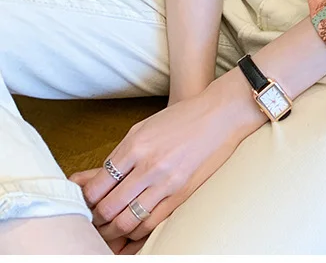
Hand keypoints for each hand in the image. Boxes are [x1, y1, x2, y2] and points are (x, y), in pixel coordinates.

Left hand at [69, 70, 262, 242]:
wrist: (221, 114)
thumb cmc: (182, 118)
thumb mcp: (145, 127)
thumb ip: (120, 153)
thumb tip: (94, 178)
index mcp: (135, 145)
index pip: (97, 186)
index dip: (86, 201)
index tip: (85, 204)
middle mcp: (148, 165)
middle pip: (108, 208)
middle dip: (96, 220)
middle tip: (92, 222)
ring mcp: (166, 181)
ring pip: (127, 221)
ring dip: (113, 230)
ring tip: (108, 229)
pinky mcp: (182, 193)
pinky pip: (151, 222)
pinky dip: (136, 231)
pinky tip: (131, 228)